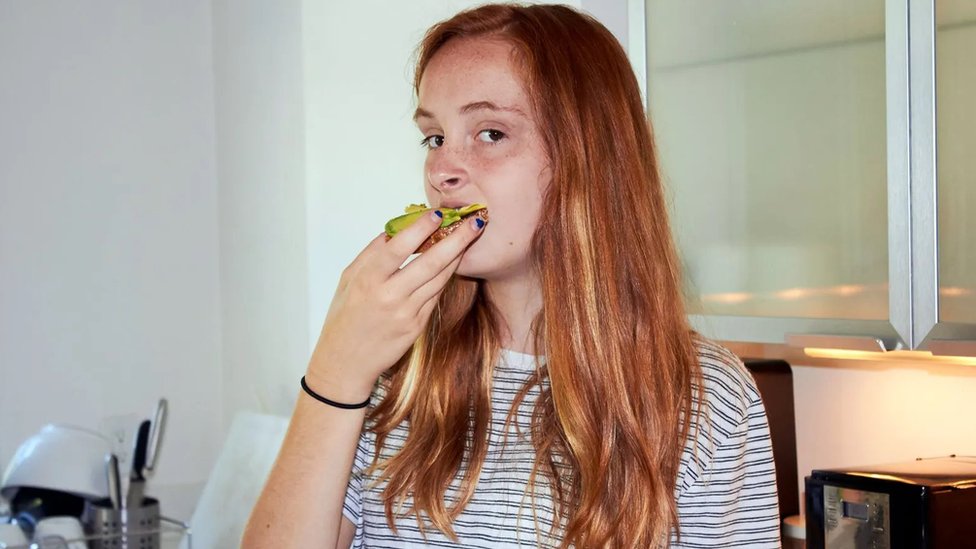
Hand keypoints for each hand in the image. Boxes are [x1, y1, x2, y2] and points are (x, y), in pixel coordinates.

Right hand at [305, 211, 486, 402]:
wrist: (345, 361)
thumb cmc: (344, 315)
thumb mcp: (348, 279)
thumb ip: (373, 253)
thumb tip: (398, 229)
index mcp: (367, 279)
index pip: (398, 247)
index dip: (421, 228)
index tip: (439, 212)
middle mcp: (389, 295)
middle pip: (430, 262)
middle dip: (457, 239)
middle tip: (475, 221)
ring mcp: (406, 313)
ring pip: (439, 278)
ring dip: (458, 255)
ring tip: (471, 235)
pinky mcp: (417, 326)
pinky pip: (436, 295)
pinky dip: (446, 276)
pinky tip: (455, 260)